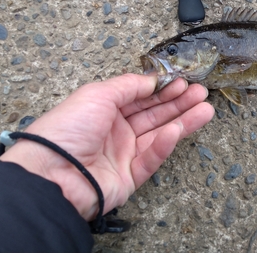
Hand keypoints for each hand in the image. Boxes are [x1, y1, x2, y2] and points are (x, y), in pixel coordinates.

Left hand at [0, 74, 213, 219]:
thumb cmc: (68, 128)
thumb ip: (128, 85)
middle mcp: (115, 131)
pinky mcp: (128, 177)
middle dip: (178, 102)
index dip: (162, 89)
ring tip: (205, 109)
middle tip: (200, 92)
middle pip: (154, 114)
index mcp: (105, 110)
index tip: (183, 81)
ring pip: (159, 135)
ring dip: (183, 121)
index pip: (140, 97)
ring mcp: (123, 154)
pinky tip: (178, 130)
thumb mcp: (97, 94)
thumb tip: (152, 80)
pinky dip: (164, 145)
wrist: (51, 173)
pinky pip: (151, 159)